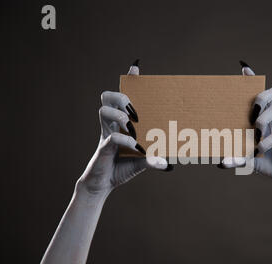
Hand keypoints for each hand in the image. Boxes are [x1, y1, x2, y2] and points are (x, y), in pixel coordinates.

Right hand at [78, 60, 171, 194]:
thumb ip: (153, 159)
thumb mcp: (141, 161)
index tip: (135, 68)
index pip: (121, 97)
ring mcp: (106, 134)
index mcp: (120, 124)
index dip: (127, 82)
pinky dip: (126, 140)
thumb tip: (169, 163)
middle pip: (108, 97)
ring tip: (133, 127)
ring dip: (120, 115)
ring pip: (104, 110)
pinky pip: (113, 137)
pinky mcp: (103, 148)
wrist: (102, 185)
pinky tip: (136, 147)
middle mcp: (111, 125)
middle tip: (135, 112)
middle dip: (122, 97)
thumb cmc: (120, 168)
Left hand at [220, 62, 271, 186]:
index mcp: (262, 117)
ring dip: (263, 119)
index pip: (260, 93)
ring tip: (255, 130)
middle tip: (252, 109)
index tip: (244, 69)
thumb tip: (219, 163)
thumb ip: (234, 159)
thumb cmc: (265, 161)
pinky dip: (265, 143)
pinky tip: (257, 150)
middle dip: (261, 96)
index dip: (253, 80)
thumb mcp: (246, 159)